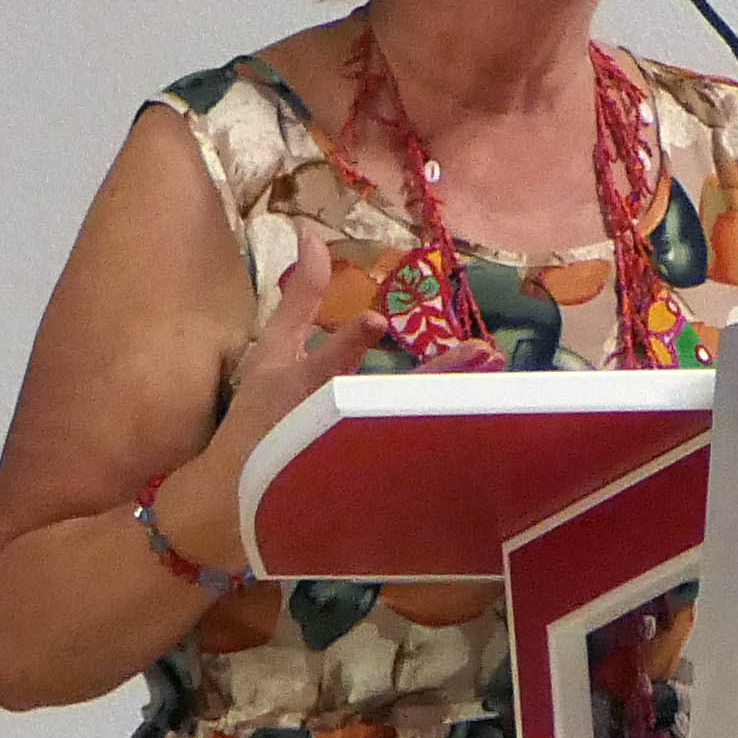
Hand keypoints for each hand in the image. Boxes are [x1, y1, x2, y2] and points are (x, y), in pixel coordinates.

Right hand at [151, 251, 487, 575]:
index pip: (330, 360)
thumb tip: (312, 238)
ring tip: (498, 383)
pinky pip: (420, 467)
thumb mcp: (272, 353)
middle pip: (391, 398)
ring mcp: (359, 456)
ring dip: (458, 409)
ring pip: (414, 432)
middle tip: (482, 352)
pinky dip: (454, 448)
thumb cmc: (258, 417)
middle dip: (436, 376)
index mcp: (307, 386)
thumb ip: (298, 298)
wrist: (238, 499)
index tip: (375, 322)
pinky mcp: (376, 487)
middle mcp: (336, 421)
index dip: (350, 341)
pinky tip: (492, 432)